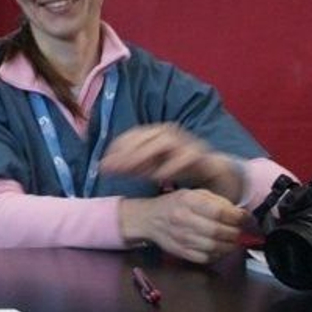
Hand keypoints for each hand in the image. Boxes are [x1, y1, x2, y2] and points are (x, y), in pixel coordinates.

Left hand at [100, 123, 244, 202]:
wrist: (209, 171)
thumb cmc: (174, 166)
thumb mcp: (147, 166)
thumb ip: (127, 166)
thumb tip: (102, 167)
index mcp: (154, 133)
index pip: (131, 135)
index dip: (116, 149)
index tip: (104, 166)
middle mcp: (168, 133)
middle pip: (145, 136)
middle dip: (128, 153)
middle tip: (116, 170)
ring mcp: (185, 140)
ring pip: (164, 141)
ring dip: (148, 155)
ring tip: (135, 171)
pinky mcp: (199, 153)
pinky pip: (185, 156)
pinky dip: (172, 166)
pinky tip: (160, 178)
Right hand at [118, 189, 246, 263]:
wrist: (149, 219)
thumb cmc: (175, 204)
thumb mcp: (195, 194)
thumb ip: (218, 202)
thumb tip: (241, 214)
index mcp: (188, 201)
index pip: (219, 212)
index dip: (238, 217)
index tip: (247, 219)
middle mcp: (183, 219)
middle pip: (218, 231)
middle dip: (236, 233)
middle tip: (242, 231)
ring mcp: (181, 238)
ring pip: (214, 247)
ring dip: (230, 245)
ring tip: (233, 240)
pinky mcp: (181, 252)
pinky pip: (206, 258)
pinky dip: (218, 255)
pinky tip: (220, 248)